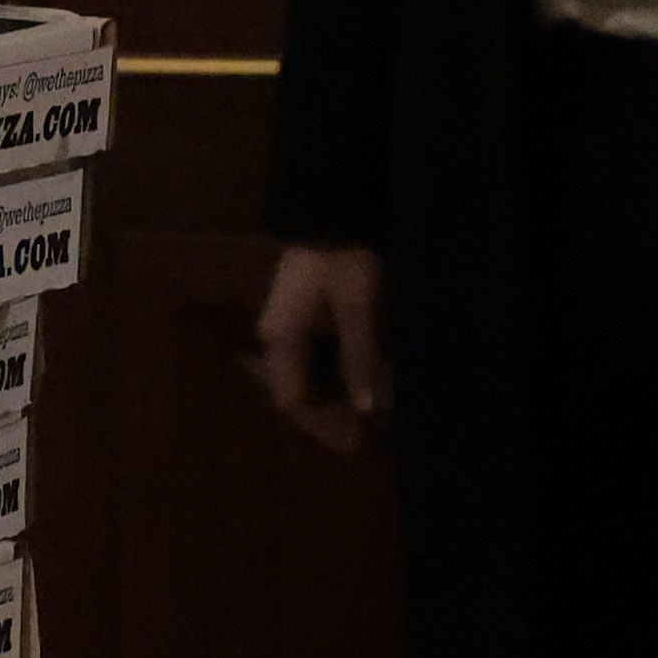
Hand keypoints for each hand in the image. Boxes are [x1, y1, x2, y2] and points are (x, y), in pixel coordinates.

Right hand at [253, 243, 394, 453]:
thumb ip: (360, 358)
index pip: (292, 400)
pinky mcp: (306, 322)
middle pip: (300, 394)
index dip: (322, 425)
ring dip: (341, 398)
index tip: (356, 442)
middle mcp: (279, 340)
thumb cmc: (343, 261)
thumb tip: (367, 410)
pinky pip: (321, 362)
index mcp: (281, 339)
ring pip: (312, 379)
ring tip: (379, 414)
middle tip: (371, 435)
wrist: (335, 214)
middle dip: (334, 416)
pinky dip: (344, 377)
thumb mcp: (357, 309)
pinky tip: (370, 384)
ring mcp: (291, 331)